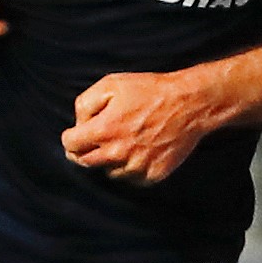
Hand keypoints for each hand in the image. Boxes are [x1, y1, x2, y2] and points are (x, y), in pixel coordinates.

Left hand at [61, 70, 223, 183]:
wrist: (191, 103)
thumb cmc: (151, 90)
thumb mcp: (112, 83)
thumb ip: (86, 104)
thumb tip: (79, 124)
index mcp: (105, 130)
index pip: (70, 145)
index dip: (71, 137)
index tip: (76, 135)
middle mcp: (118, 153)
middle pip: (84, 162)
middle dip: (82, 151)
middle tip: (92, 142)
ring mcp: (136, 166)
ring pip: (108, 171)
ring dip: (108, 160)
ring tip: (122, 142)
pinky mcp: (152, 175)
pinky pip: (131, 178)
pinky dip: (130, 168)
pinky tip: (138, 150)